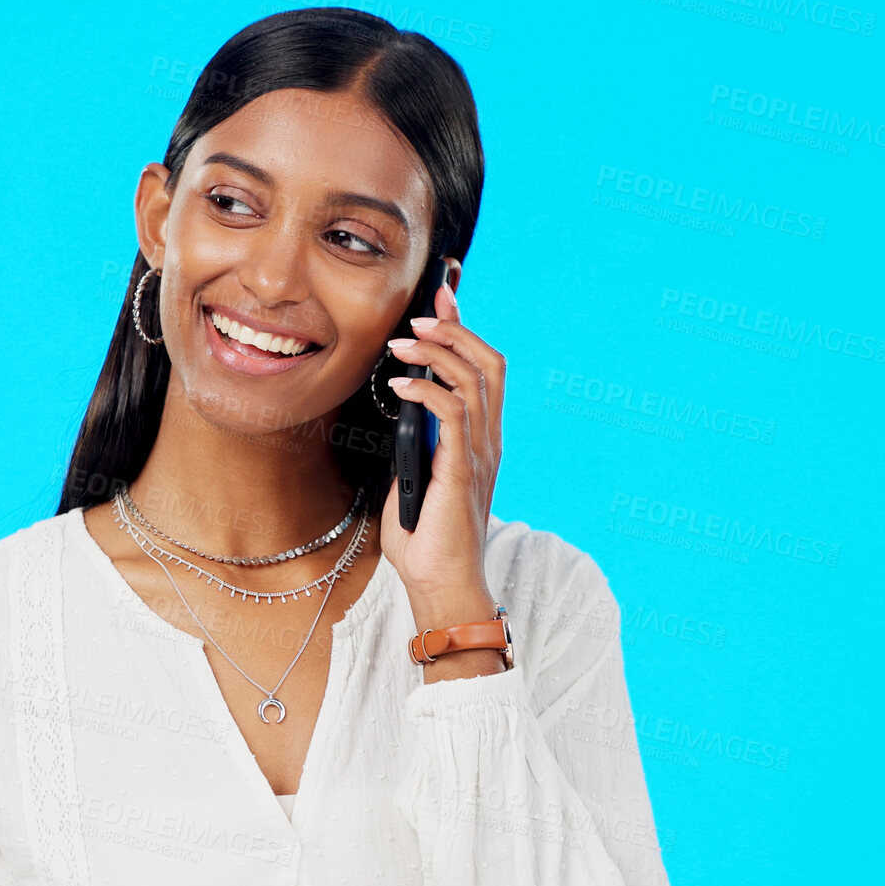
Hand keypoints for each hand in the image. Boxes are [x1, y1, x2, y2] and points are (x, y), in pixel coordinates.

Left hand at [377, 260, 506, 650]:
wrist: (442, 586)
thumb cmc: (426, 542)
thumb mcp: (414, 481)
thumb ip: (414, 449)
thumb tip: (397, 421)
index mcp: (481, 441)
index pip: (484, 371)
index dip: (465, 330)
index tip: (441, 299)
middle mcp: (488, 442)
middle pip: (488, 363)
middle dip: (454, 328)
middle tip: (420, 313)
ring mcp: (479, 455)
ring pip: (473, 379)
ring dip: (436, 352)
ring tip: (402, 342)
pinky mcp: (462, 470)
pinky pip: (453, 412)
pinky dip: (426, 388)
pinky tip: (401, 384)